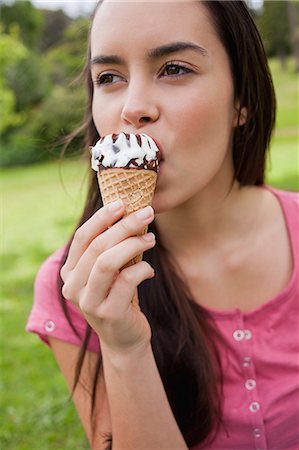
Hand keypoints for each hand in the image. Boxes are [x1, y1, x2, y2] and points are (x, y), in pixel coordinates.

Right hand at [60, 200, 155, 355]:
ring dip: (133, 244)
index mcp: (70, 273)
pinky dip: (142, 269)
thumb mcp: (111, 271)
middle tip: (147, 213)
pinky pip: (126, 281)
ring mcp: (88, 302)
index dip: (101, 218)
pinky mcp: (108, 313)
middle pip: (97, 246)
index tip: (122, 203)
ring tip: (151, 239)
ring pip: (107, 262)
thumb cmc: (119, 297)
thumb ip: (112, 248)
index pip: (82, 238)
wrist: (125, 338)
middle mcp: (72, 287)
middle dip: (124, 226)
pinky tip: (149, 270)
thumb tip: (129, 212)